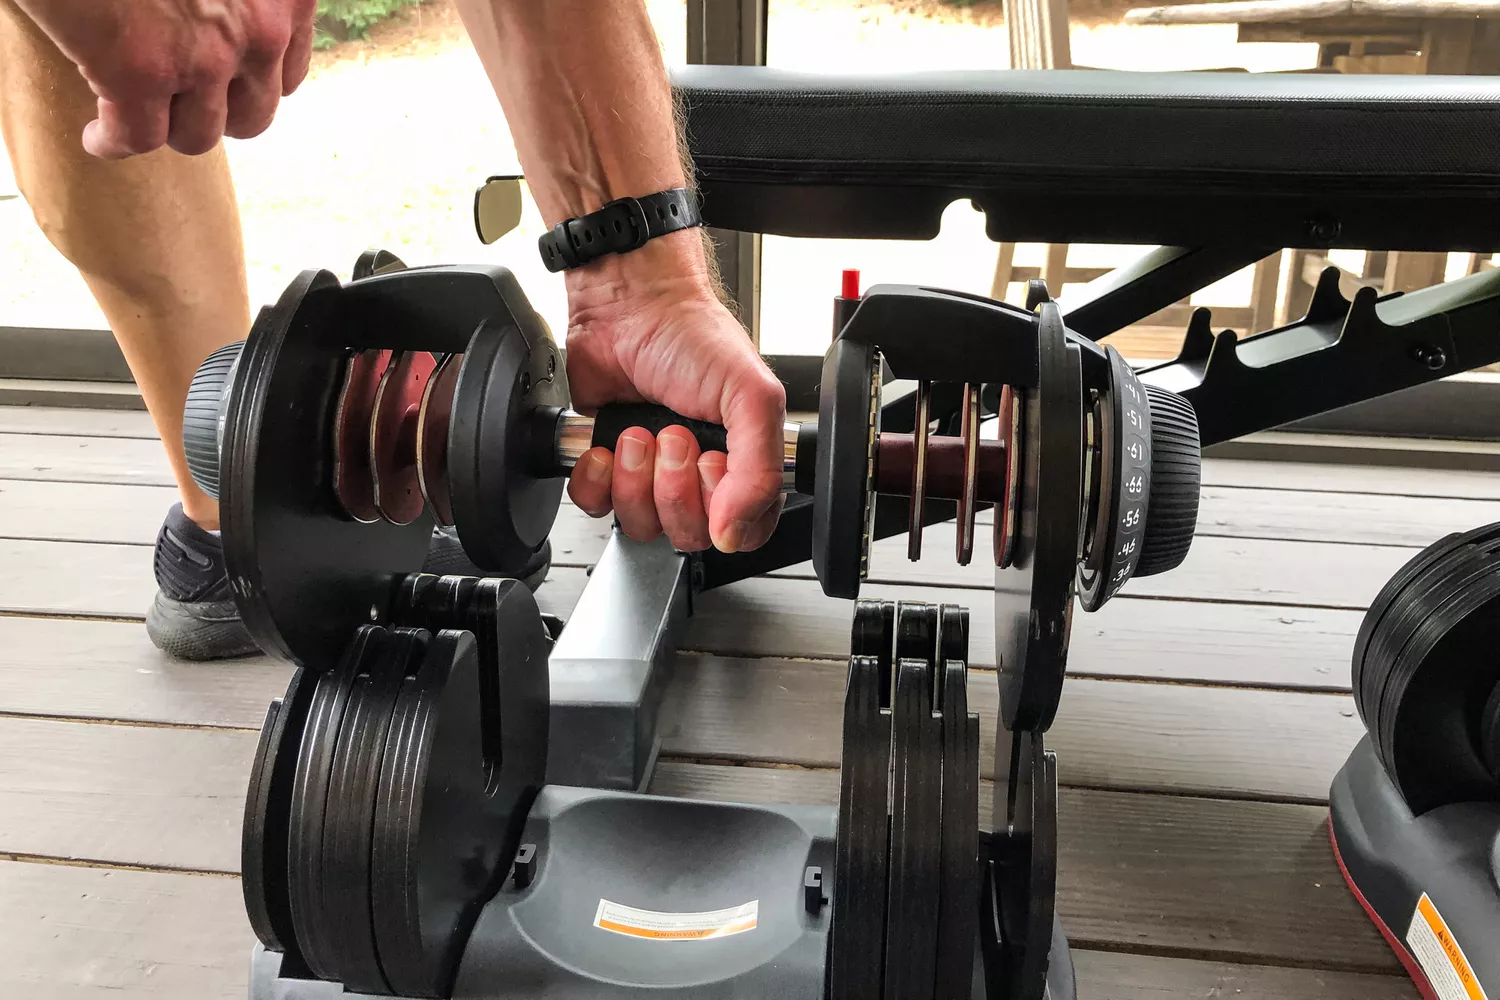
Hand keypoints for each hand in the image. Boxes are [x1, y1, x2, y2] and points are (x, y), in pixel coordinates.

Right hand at [15, 0, 316, 157]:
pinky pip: (140, 137)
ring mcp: (207, 56)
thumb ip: (235, 1)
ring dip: (166, 129)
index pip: (285, 67)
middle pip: (252, 114)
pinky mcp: (144, 72)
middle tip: (180, 103)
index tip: (225, 82)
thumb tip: (217, 28)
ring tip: (137, 117)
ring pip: (198, 134)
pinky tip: (100, 135)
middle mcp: (262, 30)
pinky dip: (115, 140)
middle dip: (215, 113)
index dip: (250, 81)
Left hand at [564, 242, 786, 553]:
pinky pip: (596, 507)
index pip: (744, 531)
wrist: (628, 305)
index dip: (725, 514)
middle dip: (674, 487)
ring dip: (635, 478)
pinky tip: (606, 447)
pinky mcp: (608, 466)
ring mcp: (650, 473)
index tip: (713, 466)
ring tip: (639, 431)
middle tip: (673, 437)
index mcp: (742, 462)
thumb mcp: (751, 397)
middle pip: (688, 533)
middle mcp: (697, 475)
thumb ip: (759, 470)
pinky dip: (596, 480)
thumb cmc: (692, 336)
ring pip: (641, 523)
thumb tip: (735, 532)